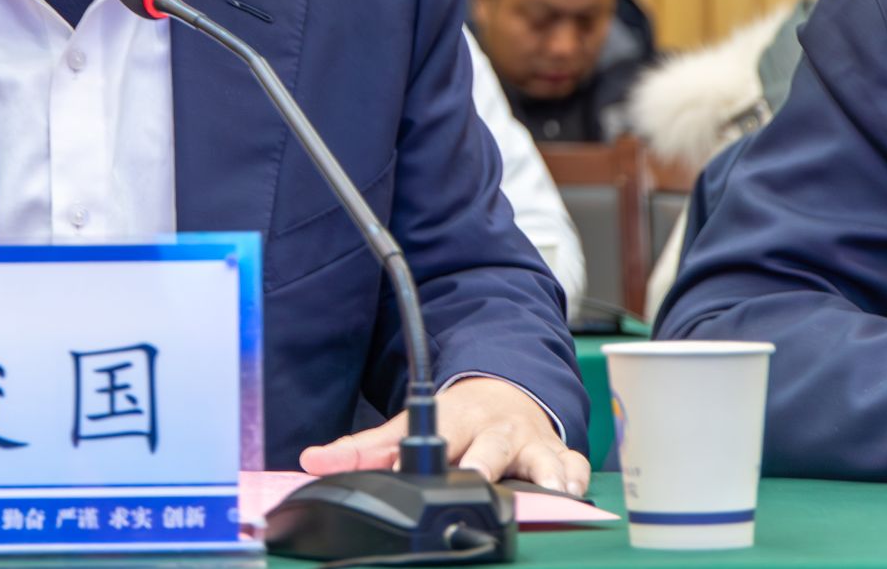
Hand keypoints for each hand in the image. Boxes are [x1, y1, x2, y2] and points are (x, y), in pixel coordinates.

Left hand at [299, 375, 590, 495]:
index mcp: (455, 417)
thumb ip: (364, 447)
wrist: (506, 392)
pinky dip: (574, 479)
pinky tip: (572, 494)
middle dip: (488, 463)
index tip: (436, 460)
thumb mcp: (410, 424)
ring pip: (540, 456)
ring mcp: (530, 442)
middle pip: (492, 446)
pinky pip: (574, 467)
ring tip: (549, 490)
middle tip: (481, 478)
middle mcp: (495, 428)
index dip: (433, 447)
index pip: (439, 432)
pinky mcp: (560, 455)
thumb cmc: (457, 416)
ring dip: (543, 472)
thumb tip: (312, 461)